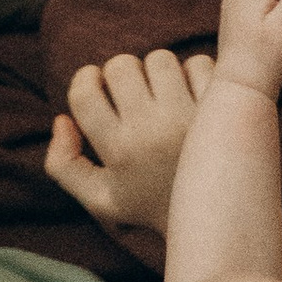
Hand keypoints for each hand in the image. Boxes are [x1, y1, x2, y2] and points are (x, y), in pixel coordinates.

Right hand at [43, 49, 214, 236]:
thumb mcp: (100, 198)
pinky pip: (197, 63)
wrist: (213, 221)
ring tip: (162, 95)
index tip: (96, 85)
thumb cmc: (150, 203)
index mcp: (118, 151)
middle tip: (131, 92)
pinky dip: (192, 74)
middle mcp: (151, 132)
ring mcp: (188, 117)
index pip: (84, 92)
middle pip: (121, 65)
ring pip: (159, 59)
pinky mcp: (219, 108)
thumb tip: (61, 120)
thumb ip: (63, 165)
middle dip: (122, 73)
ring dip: (157, 72)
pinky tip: (191, 97)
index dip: (85, 79)